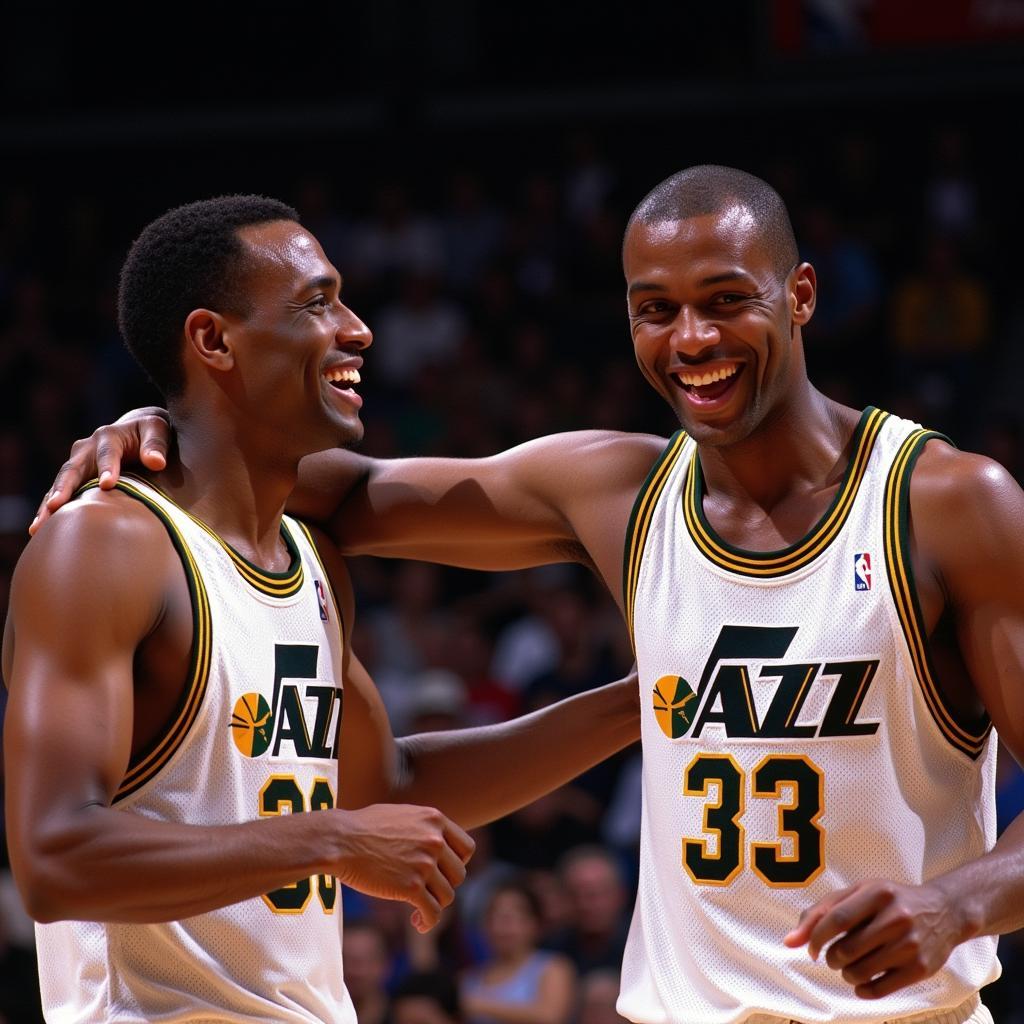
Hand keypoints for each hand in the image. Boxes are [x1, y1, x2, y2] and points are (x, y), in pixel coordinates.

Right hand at [31, 407, 171, 534]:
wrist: (136, 432)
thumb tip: (157, 462)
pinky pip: (60, 495)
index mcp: (109, 436)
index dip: (107, 467)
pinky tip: (40, 530)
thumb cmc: (151, 432)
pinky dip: (50, 510)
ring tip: (39, 526)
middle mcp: (87, 449)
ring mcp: (78, 465)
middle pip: (72, 470)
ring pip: (61, 485)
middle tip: (55, 506)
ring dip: (49, 504)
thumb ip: (155, 445)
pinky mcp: (76, 479)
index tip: (107, 485)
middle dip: (63, 488)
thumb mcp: (156, 430)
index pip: (108, 453)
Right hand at [333, 804, 473, 932]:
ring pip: (447, 896)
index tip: (443, 872)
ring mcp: (425, 864)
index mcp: (434, 819)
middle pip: (458, 874)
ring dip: (435, 905)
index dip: (457, 863)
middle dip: (443, 885)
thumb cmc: (362, 827)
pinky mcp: (412, 887)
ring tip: (419, 910)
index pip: (467, 848)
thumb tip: (437, 841)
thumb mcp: (401, 814)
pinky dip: (428, 922)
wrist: (340, 840)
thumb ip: (423, 827)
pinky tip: (418, 924)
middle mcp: (435, 840)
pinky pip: (433, 913)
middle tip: (426, 891)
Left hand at [783, 878, 973, 999]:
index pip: (835, 919)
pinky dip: (862, 989)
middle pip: (845, 949)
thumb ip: (822, 911)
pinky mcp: (920, 969)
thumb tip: (789, 942)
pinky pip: (879, 990)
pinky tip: (861, 981)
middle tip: (834, 956)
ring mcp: (910, 945)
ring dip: (845, 973)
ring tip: (849, 965)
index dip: (815, 937)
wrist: (945, 911)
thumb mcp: (858, 893)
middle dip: (830, 958)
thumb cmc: (890, 900)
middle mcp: (895, 917)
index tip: (811, 949)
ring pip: (859, 972)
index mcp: (876, 893)